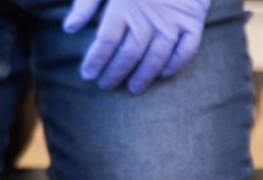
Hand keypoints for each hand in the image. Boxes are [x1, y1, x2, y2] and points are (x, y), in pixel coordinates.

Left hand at [63, 0, 209, 94]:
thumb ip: (87, 3)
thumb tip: (69, 28)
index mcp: (123, 5)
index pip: (106, 42)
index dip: (95, 61)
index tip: (87, 75)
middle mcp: (147, 16)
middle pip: (129, 54)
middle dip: (115, 72)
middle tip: (106, 86)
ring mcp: (172, 19)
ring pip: (156, 57)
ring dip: (144, 75)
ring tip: (134, 89)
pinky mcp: (193, 19)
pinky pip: (187, 49)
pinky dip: (176, 63)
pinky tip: (164, 73)